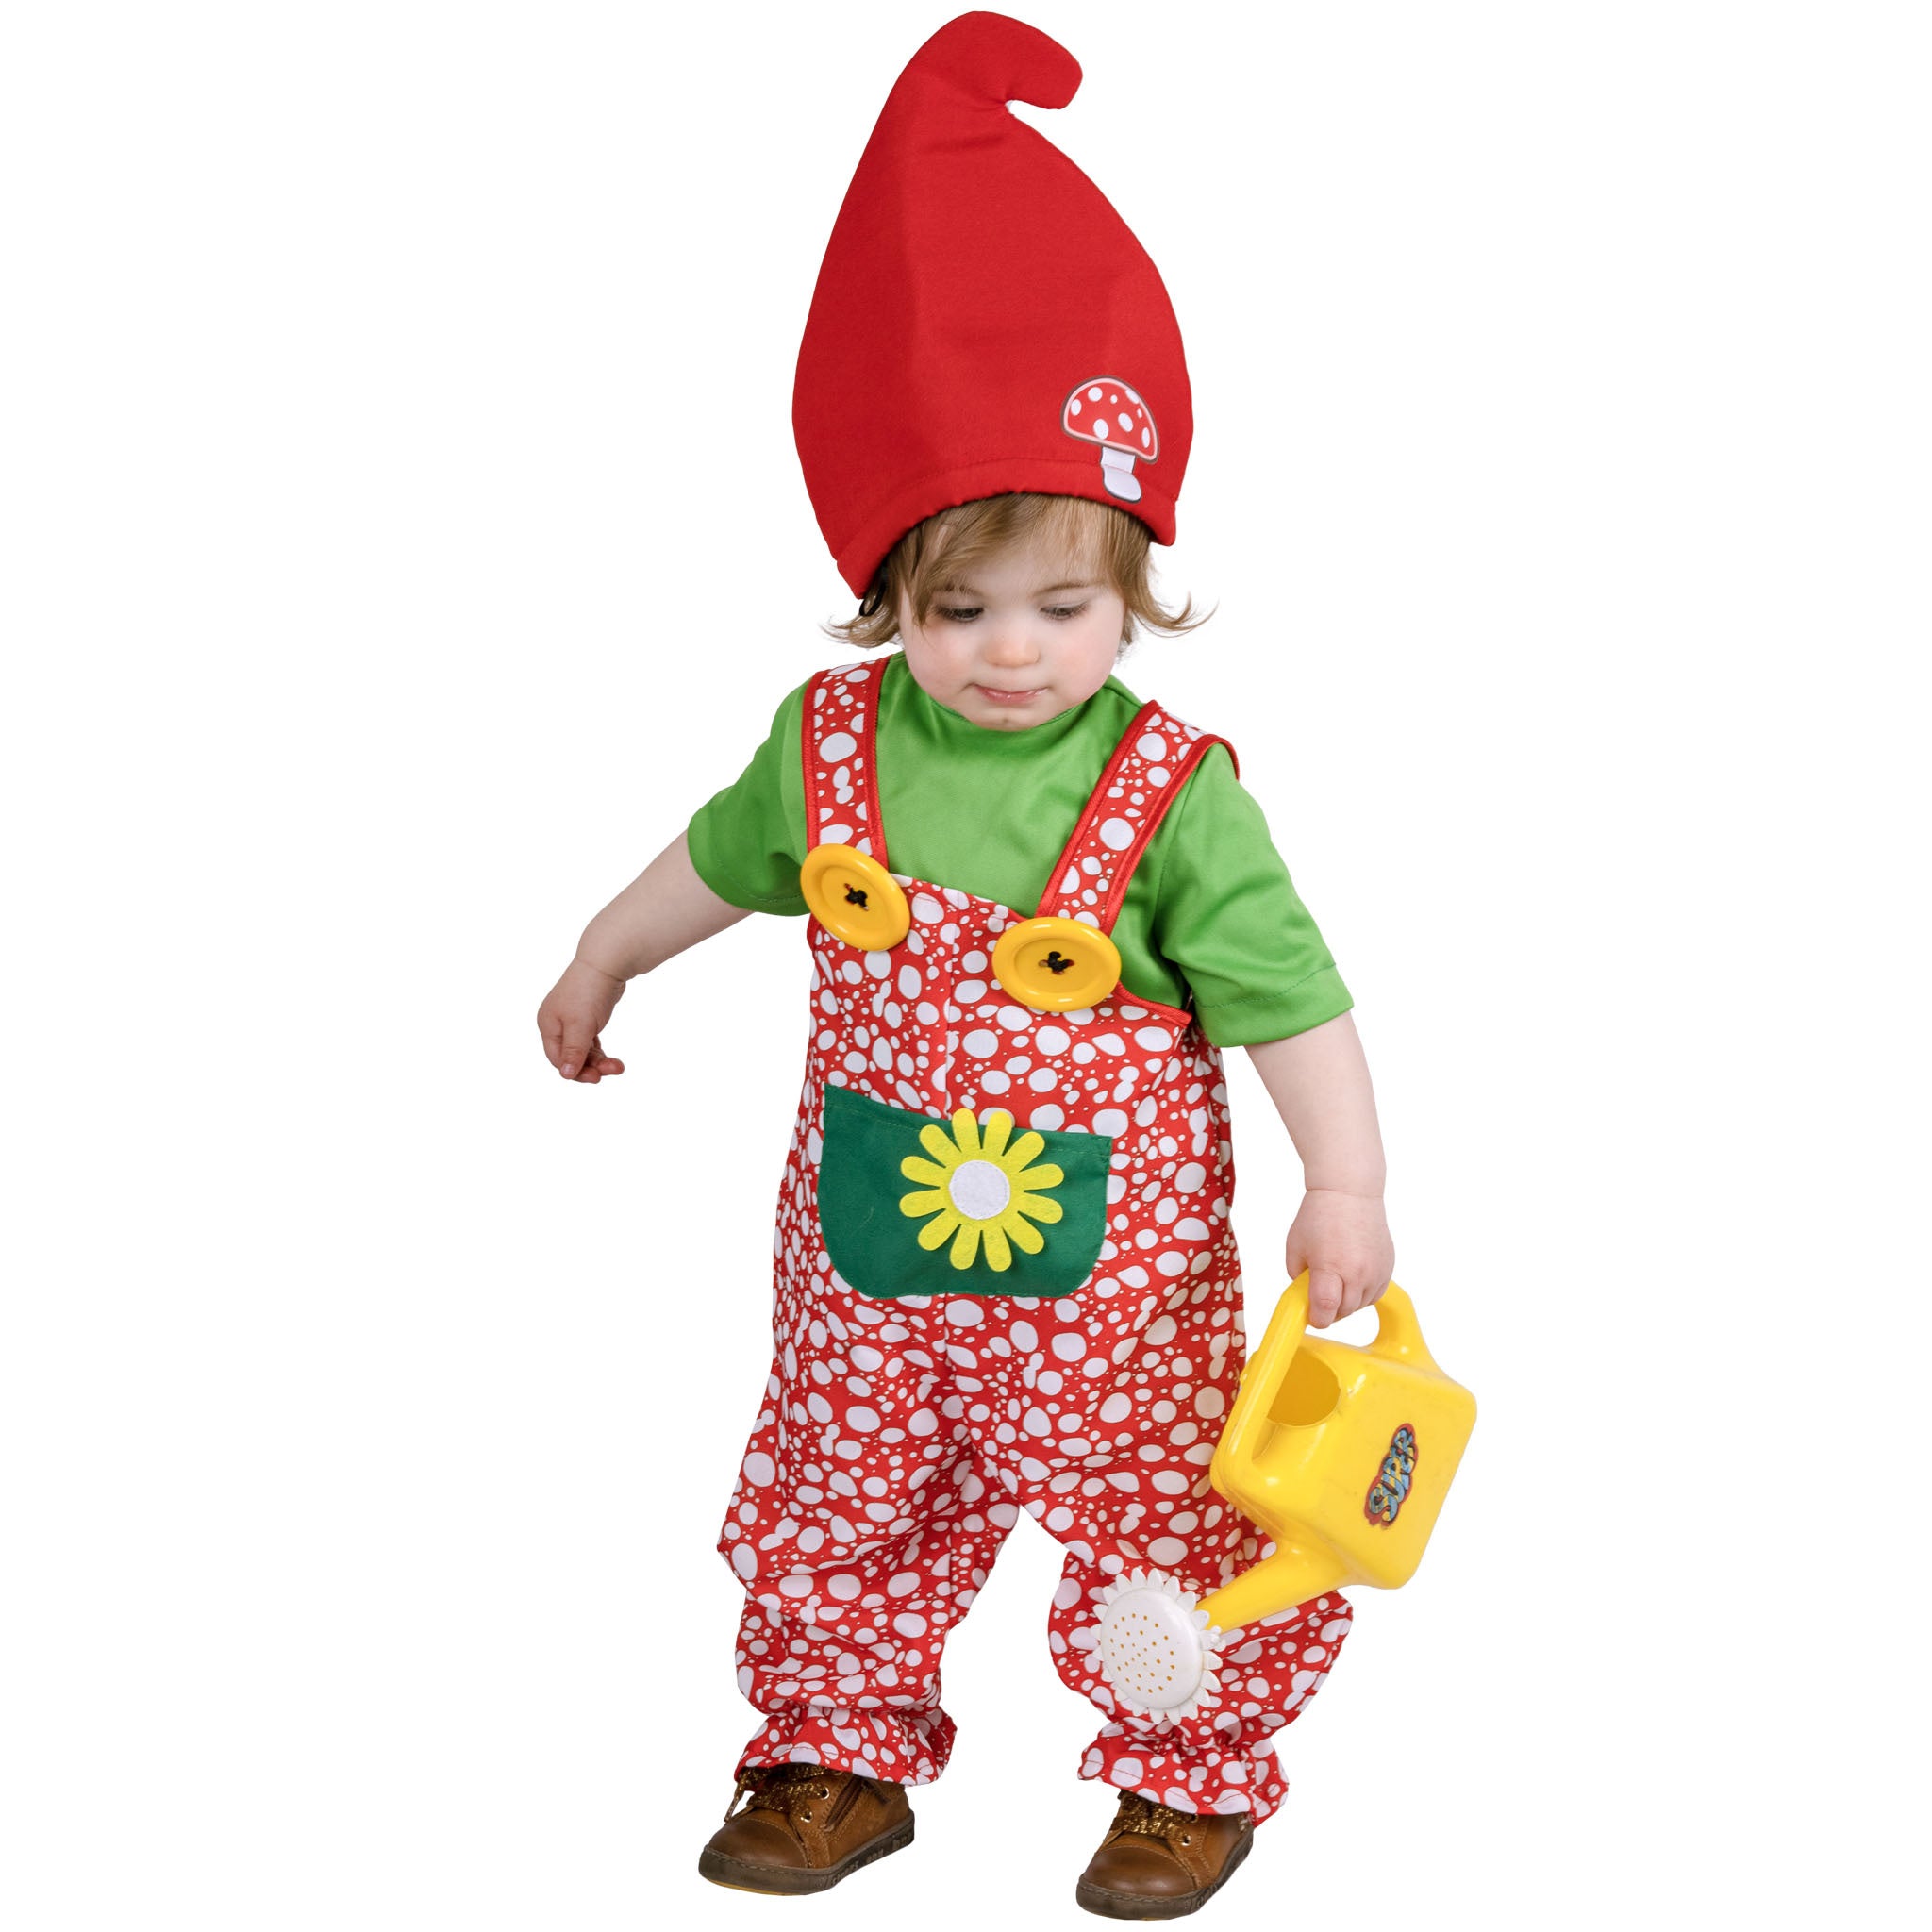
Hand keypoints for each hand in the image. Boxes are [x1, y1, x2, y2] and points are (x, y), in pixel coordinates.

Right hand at [536, 958, 627, 1082]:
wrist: (607, 963)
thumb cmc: (589, 992)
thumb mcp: (580, 1025)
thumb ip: (573, 1051)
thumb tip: (565, 1075)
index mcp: (548, 1025)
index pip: (557, 1058)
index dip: (576, 1071)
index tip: (597, 1077)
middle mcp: (556, 1024)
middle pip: (571, 1056)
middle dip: (591, 1066)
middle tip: (614, 1069)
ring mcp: (571, 1020)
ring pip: (582, 1051)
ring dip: (599, 1060)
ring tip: (619, 1066)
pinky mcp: (586, 1017)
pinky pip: (589, 1042)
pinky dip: (599, 1051)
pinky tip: (611, 1057)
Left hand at [1284, 1188, 1393, 1327]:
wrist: (1350, 1194)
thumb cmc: (1319, 1216)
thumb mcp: (1295, 1247)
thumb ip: (1297, 1277)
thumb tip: (1305, 1297)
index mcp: (1330, 1267)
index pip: (1326, 1309)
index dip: (1317, 1319)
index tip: (1311, 1317)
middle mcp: (1357, 1272)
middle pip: (1344, 1311)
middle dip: (1329, 1311)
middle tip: (1318, 1298)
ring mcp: (1376, 1271)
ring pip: (1360, 1305)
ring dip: (1346, 1303)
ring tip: (1335, 1282)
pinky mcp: (1388, 1267)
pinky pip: (1374, 1295)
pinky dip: (1362, 1294)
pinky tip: (1350, 1279)